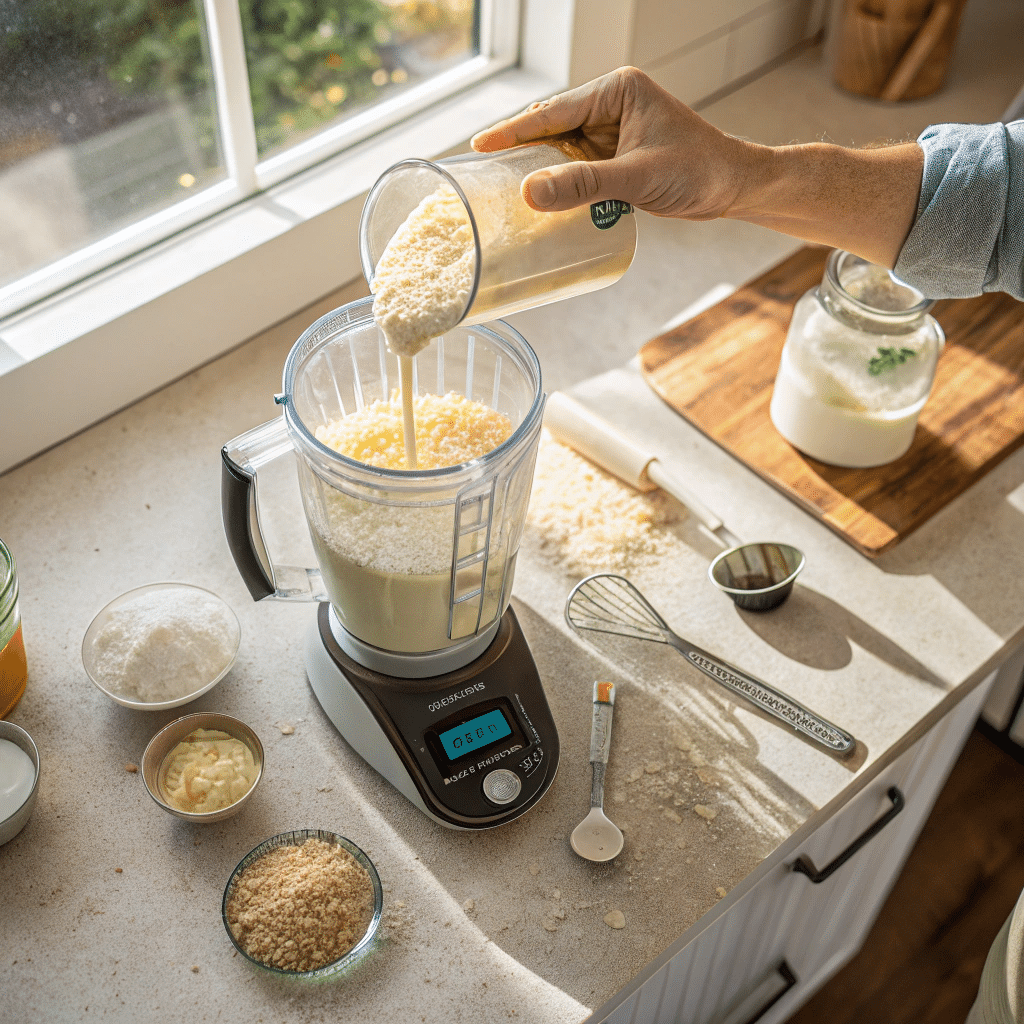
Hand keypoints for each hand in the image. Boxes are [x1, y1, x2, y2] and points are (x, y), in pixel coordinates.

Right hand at [471, 66, 922, 268]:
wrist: (733, 187)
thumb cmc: (698, 171)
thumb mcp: (636, 178)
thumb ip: (582, 186)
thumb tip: (529, 194)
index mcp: (615, 91)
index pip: (552, 111)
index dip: (513, 131)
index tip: (477, 146)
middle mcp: (610, 104)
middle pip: (550, 129)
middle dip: (519, 152)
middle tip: (481, 176)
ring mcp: (611, 130)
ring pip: (561, 151)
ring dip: (537, 172)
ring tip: (501, 194)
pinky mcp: (615, 156)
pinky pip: (576, 168)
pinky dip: (559, 185)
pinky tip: (539, 202)